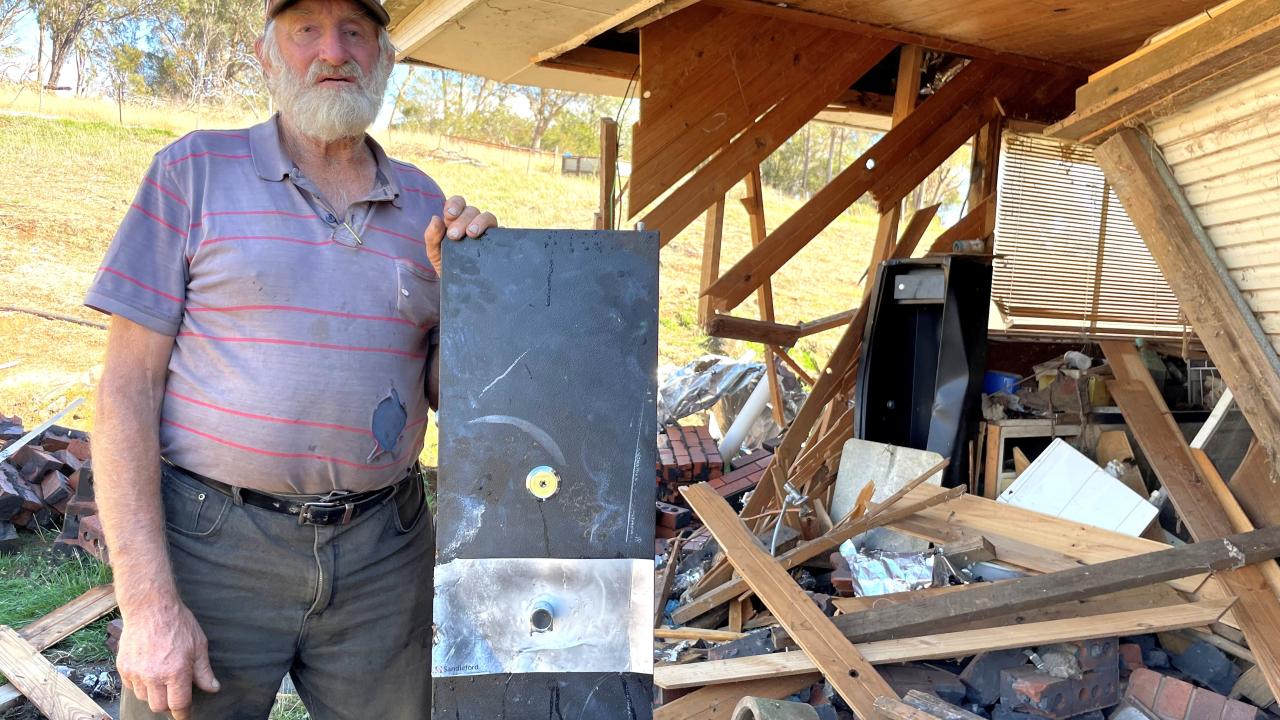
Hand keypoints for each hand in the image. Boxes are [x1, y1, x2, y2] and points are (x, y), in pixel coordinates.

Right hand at [117, 597, 219, 718]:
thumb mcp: (199, 645)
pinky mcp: (123, 668)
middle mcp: (154, 676)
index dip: (183, 713)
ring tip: (161, 677)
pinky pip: (132, 686)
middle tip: (174, 694)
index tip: (184, 715)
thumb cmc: (178, 624)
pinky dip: (140, 684)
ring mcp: (136, 673)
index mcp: (176, 671)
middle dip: (168, 704)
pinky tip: (148, 670)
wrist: (150, 608)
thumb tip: (213, 688)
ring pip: (144, 698)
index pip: (179, 704)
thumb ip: (204, 671)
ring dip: (153, 694)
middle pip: (159, 706)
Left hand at [425, 195, 498, 275]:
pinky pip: (502, 233)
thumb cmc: (447, 267)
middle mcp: (472, 222)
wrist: (460, 288)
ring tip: (471, 234)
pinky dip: (499, 232)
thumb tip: (435, 218)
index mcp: (456, 220)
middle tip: (454, 235)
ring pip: (488, 217)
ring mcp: (487, 233)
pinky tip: (491, 241)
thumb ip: (431, 237)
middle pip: (472, 210)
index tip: (449, 215)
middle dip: (462, 220)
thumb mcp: (435, 254)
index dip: (455, 204)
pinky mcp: (498, 244)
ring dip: (480, 222)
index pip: (458, 203)